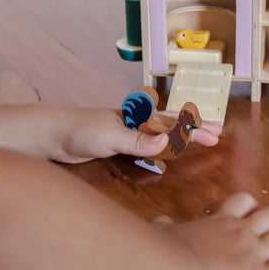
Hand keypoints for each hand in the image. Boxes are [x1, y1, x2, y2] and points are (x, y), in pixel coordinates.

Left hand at [53, 109, 221, 163]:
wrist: (52, 133)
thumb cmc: (79, 131)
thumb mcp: (111, 136)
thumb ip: (138, 139)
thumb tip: (167, 141)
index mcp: (138, 117)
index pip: (173, 123)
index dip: (195, 129)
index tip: (215, 135)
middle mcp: (136, 122)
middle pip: (172, 124)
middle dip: (194, 129)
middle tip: (217, 135)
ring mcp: (127, 132)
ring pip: (162, 133)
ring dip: (180, 137)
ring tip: (198, 139)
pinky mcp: (117, 143)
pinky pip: (148, 144)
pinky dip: (161, 146)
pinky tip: (165, 152)